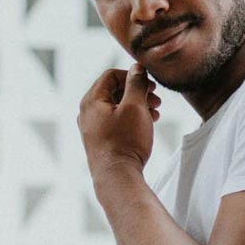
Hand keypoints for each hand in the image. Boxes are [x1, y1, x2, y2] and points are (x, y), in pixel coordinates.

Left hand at [77, 63, 161, 179]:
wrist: (118, 177)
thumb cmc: (125, 141)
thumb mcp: (135, 106)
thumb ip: (136, 84)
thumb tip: (137, 68)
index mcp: (92, 101)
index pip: (111, 75)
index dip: (133, 76)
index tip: (150, 85)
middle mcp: (88, 112)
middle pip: (115, 90)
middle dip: (138, 91)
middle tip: (156, 99)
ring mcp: (93, 127)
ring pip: (118, 105)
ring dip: (138, 104)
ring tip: (155, 112)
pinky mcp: (101, 139)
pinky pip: (117, 119)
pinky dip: (133, 117)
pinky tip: (148, 123)